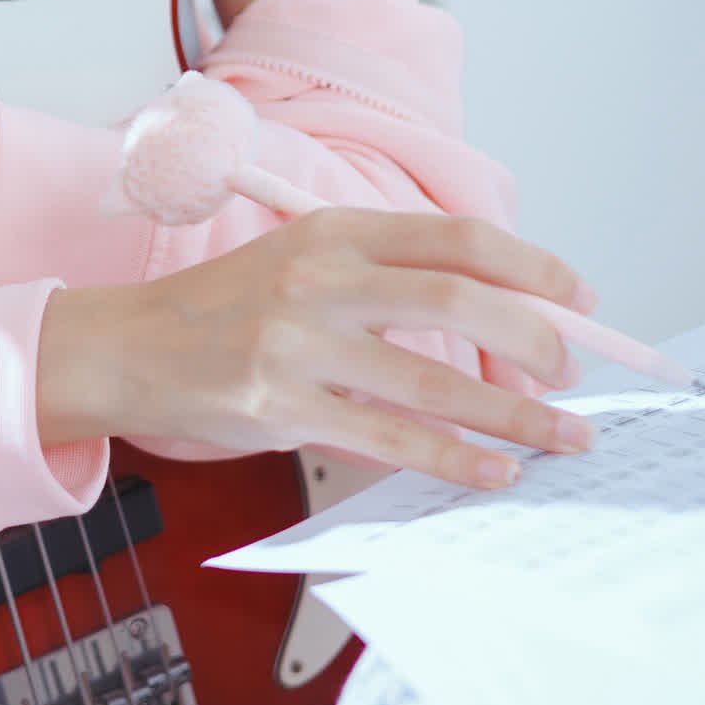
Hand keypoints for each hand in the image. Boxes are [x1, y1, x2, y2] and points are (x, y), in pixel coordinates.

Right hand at [37, 205, 598, 486]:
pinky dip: (454, 459)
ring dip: (515, 415)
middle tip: (571, 376)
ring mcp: (298, 344)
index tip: (579, 300)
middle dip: (537, 341)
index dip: (532, 267)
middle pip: (461, 300)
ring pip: (435, 379)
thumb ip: (385, 281)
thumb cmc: (224, 310)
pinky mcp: (280, 408)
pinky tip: (494, 472)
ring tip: (562, 438)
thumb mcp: (302, 264)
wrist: (125, 349)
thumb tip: (499, 320)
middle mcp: (320, 279)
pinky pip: (390, 438)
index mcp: (333, 231)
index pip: (456, 238)